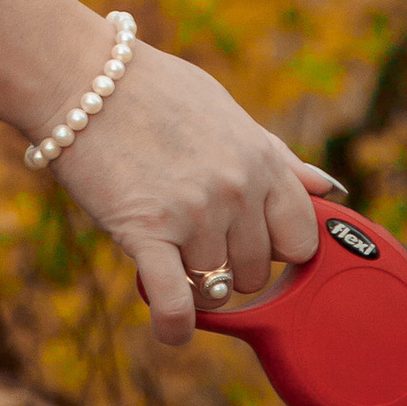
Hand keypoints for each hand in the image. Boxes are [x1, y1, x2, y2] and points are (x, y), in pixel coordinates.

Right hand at [0, 0, 337, 345]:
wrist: (76, 74)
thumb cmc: (149, 87)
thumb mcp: (225, 111)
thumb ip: (277, 157)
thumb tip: (330, 189)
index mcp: (260, 160)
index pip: (301, 239)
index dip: (275, 247)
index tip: (248, 240)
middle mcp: (237, 189)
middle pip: (257, 271)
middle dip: (229, 264)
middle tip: (193, 239)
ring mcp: (194, 213)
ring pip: (215, 288)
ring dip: (192, 279)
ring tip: (165, 251)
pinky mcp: (146, 231)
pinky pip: (176, 303)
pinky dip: (175, 326)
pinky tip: (170, 331)